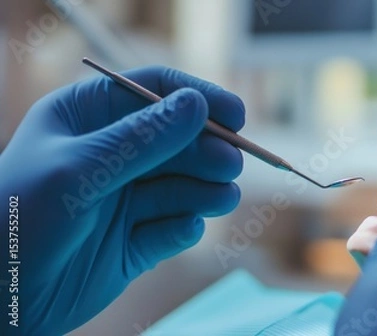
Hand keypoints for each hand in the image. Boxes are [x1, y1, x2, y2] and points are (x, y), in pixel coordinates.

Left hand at [0, 66, 244, 334]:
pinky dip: (183, 228)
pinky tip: (183, 230)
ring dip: (206, 190)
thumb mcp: (79, 169)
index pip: (154, 92)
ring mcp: (125, 199)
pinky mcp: (135, 241)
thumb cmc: (19, 220)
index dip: (198, 99)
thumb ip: (143, 138)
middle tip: (229, 165)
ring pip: (182, 186)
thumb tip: (197, 104)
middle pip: (178, 141)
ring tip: (222, 198)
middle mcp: (112, 155)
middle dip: (207, 152)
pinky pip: (172, 228)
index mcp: (89, 118)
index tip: (236, 115)